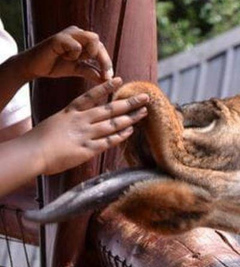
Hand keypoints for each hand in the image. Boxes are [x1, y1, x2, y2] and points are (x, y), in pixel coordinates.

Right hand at [20, 26, 112, 81]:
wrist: (35, 67)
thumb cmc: (56, 65)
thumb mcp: (78, 70)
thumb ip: (92, 72)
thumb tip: (109, 80)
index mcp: (83, 39)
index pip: (101, 48)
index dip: (107, 62)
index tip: (108, 77)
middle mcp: (77, 33)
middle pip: (99, 42)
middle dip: (103, 60)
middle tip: (102, 75)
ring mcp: (68, 33)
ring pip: (92, 39)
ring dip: (89, 53)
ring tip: (77, 60)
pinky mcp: (59, 38)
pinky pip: (76, 46)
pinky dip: (74, 55)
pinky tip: (63, 57)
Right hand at [23, 78, 148, 175]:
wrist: (33, 152)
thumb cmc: (39, 140)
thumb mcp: (55, 123)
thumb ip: (69, 121)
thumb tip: (80, 123)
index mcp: (71, 111)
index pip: (91, 96)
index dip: (106, 87)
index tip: (120, 80)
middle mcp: (81, 120)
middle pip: (110, 109)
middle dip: (129, 103)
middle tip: (145, 97)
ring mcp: (86, 134)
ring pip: (113, 124)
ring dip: (130, 118)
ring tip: (143, 113)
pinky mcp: (88, 149)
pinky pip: (109, 141)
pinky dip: (120, 136)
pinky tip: (131, 131)